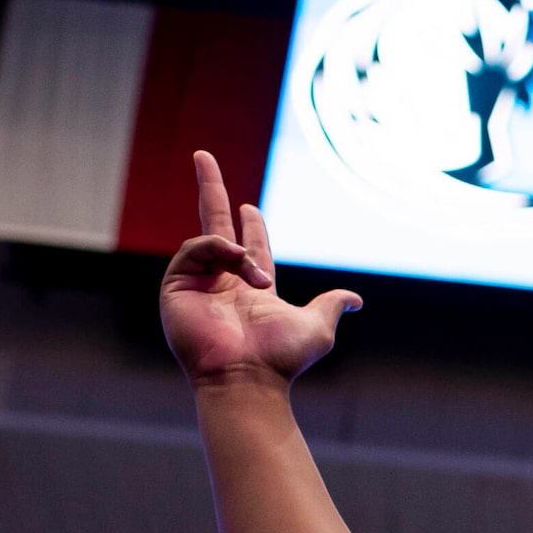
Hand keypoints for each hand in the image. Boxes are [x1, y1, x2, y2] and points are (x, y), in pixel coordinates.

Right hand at [160, 151, 359, 389]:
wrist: (247, 378)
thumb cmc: (281, 358)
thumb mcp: (317, 328)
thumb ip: (331, 305)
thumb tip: (356, 299)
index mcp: (252, 286)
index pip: (248, 245)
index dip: (250, 224)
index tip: (252, 206)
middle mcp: (222, 280)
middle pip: (213, 222)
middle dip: (209, 188)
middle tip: (203, 154)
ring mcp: (196, 282)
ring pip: (212, 239)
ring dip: (238, 252)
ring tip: (257, 281)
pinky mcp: (175, 285)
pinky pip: (194, 249)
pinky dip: (217, 249)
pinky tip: (234, 264)